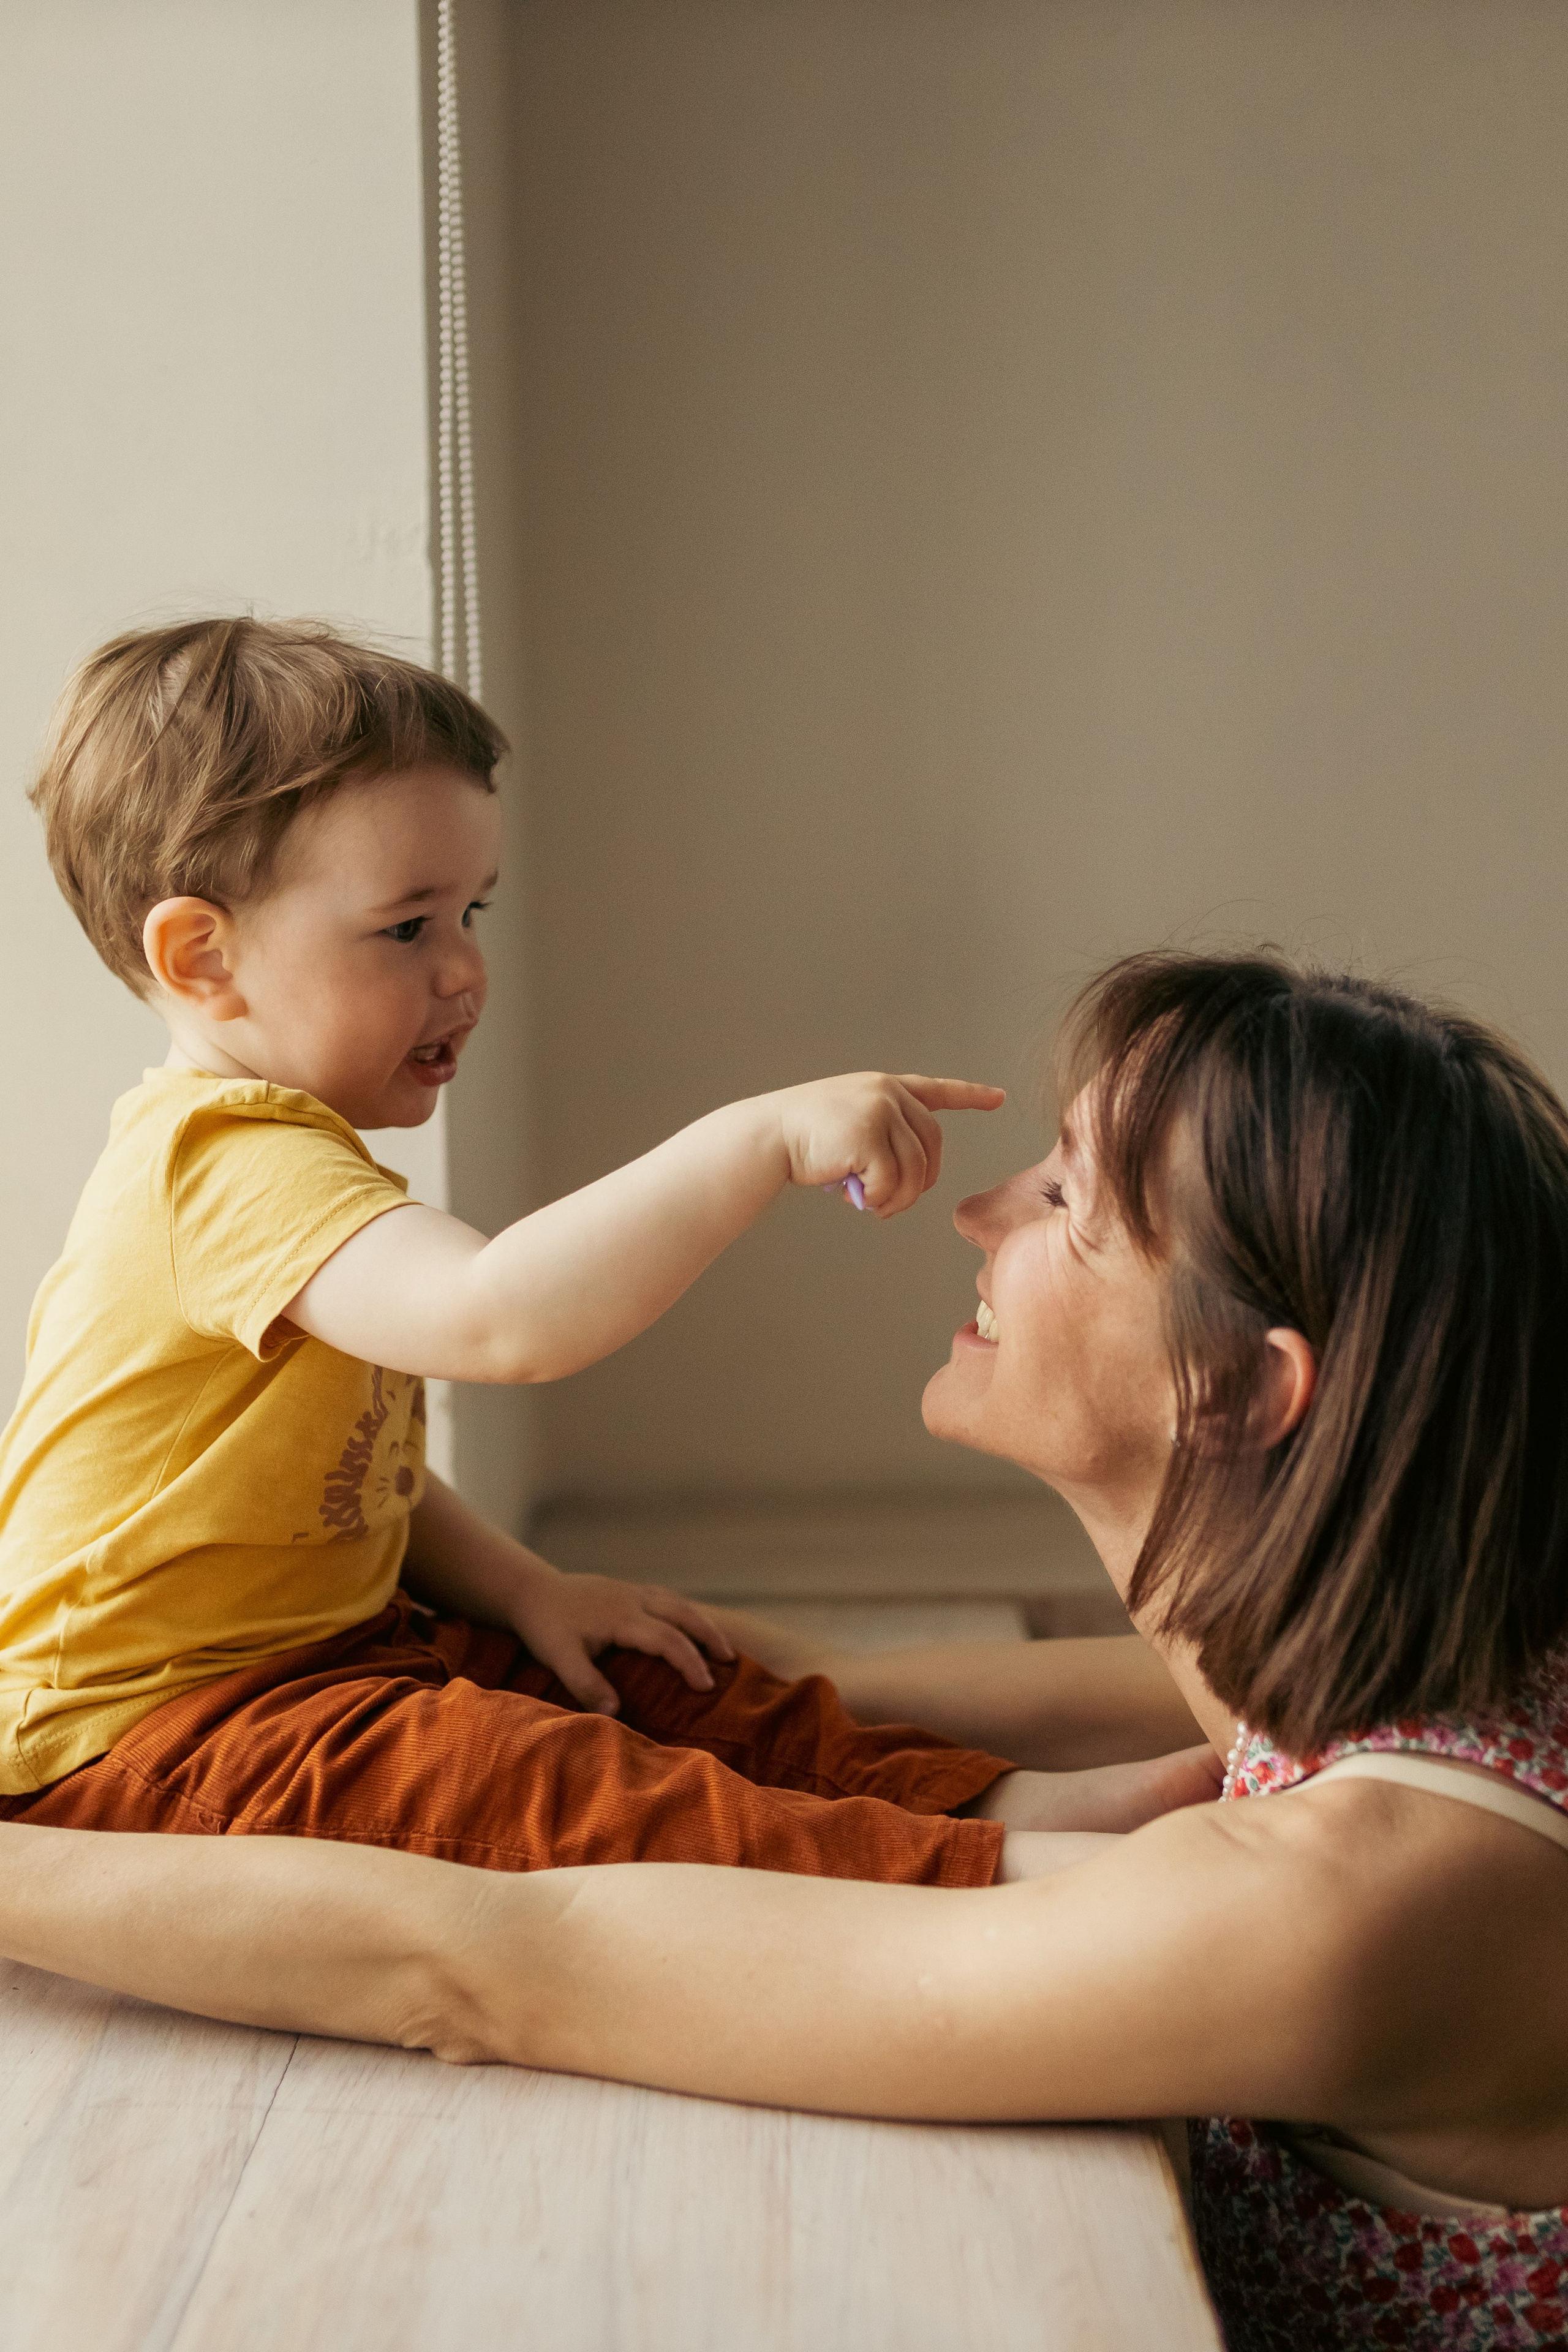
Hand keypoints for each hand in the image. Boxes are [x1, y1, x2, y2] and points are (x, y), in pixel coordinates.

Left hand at [506, 1566, 736, 1714]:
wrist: (530, 1589)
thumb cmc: (545, 1626)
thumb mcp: (559, 1658)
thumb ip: (586, 1684)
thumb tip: (615, 1713)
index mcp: (622, 1617)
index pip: (667, 1639)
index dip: (690, 1662)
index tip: (707, 1687)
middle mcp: (634, 1600)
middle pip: (683, 1614)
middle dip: (709, 1636)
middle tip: (730, 1662)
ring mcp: (632, 1592)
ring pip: (678, 1603)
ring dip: (702, 1623)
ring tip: (721, 1647)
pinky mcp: (627, 1590)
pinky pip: (666, 1598)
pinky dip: (685, 1613)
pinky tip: (690, 1627)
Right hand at [771, 1072, 1004, 1216]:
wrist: (767, 1137)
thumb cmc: (804, 1140)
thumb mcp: (851, 1127)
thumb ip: (884, 1137)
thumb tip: (909, 1180)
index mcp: (885, 1088)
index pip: (937, 1091)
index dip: (970, 1096)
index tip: (998, 1098)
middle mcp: (887, 1092)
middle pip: (932, 1145)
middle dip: (921, 1182)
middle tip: (893, 1204)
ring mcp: (879, 1109)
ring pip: (915, 1167)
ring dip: (898, 1198)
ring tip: (873, 1207)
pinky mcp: (868, 1132)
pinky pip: (891, 1179)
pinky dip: (876, 1198)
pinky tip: (856, 1198)